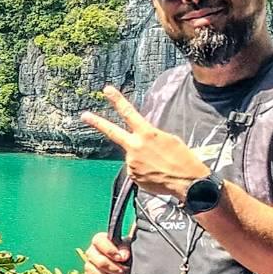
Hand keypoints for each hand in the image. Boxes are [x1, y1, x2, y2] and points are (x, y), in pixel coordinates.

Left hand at [79, 87, 209, 199]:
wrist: (188, 183)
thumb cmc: (183, 159)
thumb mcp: (168, 139)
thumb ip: (150, 136)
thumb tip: (141, 138)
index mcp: (147, 134)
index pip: (129, 113)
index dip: (117, 100)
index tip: (107, 90)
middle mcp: (135, 148)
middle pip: (112, 132)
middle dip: (97, 122)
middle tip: (84, 115)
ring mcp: (132, 163)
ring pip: (132, 156)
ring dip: (142, 158)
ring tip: (159, 165)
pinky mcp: (133, 176)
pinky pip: (136, 170)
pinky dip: (144, 170)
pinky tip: (156, 173)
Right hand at [82, 232, 131, 273]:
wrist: (123, 264)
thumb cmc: (124, 252)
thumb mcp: (127, 246)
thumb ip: (125, 248)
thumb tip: (123, 256)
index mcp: (99, 240)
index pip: (99, 241)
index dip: (110, 251)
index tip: (121, 258)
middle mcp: (91, 252)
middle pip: (101, 262)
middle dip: (116, 269)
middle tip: (126, 271)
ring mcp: (89, 266)